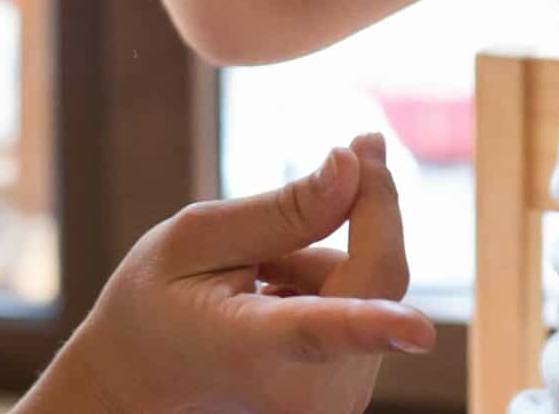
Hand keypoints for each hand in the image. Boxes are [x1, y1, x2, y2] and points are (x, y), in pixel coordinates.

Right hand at [52, 134, 430, 413]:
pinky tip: (272, 305)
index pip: (317, 334)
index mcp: (251, 351)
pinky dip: (329, 292)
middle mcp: (303, 395)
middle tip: (291, 195)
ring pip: (372, 287)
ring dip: (324, 262)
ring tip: (251, 281)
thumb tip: (354, 168)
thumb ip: (281, 209)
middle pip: (375, 275)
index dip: (373, 326)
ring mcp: (332, 406)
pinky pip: (369, 312)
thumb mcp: (194, 241)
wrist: (139, 387)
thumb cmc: (153, 309)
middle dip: (343, 217)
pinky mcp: (349, 401)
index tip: (419, 330)